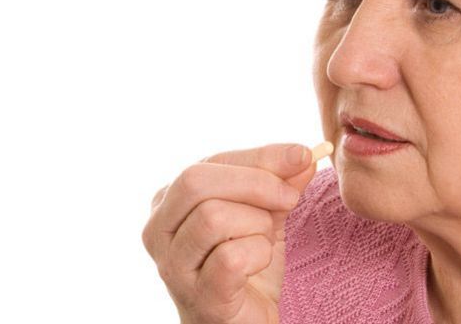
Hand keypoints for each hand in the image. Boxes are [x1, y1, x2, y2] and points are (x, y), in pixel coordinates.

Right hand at [141, 143, 319, 323]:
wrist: (244, 322)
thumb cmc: (247, 266)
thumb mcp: (265, 214)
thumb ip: (279, 184)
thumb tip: (302, 154)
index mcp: (168, 201)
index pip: (209, 162)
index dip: (258, 158)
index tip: (300, 156)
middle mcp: (158, 230)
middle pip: (195, 181)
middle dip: (255, 184)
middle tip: (290, 199)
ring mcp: (173, 266)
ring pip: (212, 217)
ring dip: (256, 225)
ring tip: (264, 240)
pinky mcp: (198, 296)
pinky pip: (230, 258)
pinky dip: (258, 254)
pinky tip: (259, 263)